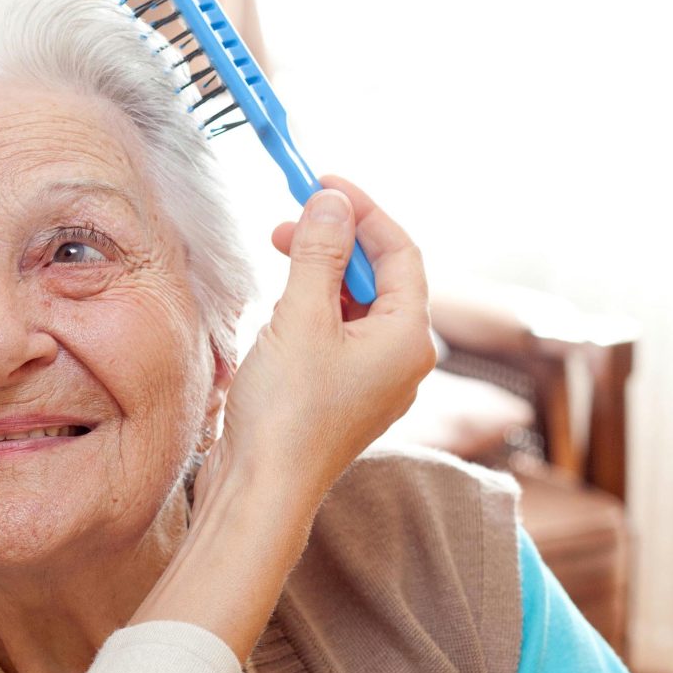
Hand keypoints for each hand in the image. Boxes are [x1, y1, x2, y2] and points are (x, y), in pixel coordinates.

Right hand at [199, 176, 436, 510]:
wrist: (263, 490)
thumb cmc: (287, 414)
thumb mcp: (299, 318)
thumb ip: (319, 254)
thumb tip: (332, 202)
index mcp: (409, 337)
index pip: (399, 252)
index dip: (363, 210)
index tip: (322, 183)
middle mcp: (403, 359)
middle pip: (378, 277)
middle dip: (335, 242)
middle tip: (288, 221)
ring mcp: (374, 380)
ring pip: (354, 307)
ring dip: (319, 275)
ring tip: (277, 261)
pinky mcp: (344, 396)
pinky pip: (337, 336)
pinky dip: (312, 310)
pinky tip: (278, 311)